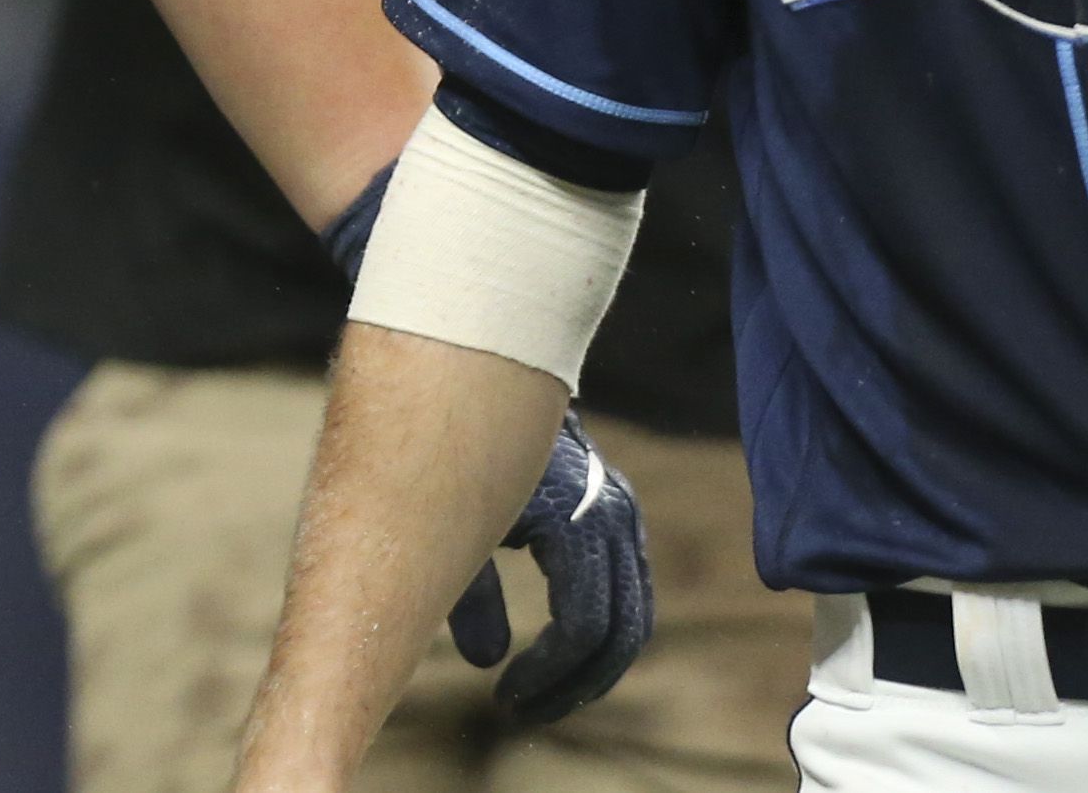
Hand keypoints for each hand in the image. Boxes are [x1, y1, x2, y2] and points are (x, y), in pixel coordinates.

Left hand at [451, 412, 652, 724]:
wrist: (480, 375)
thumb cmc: (455, 446)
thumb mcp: (454, 521)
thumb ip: (467, 593)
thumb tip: (486, 662)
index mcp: (575, 517)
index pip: (583, 626)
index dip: (547, 675)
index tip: (504, 700)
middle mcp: (613, 514)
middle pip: (621, 632)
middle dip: (575, 684)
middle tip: (524, 712)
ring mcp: (622, 513)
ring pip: (633, 617)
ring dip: (593, 669)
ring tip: (538, 698)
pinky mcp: (617, 515)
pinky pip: (626, 592)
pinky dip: (600, 634)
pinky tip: (555, 660)